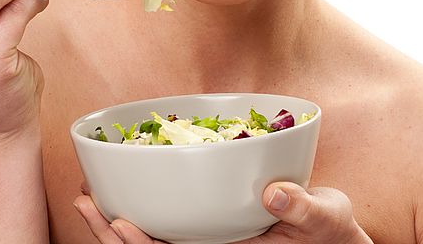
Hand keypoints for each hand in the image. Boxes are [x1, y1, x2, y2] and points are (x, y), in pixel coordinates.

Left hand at [74, 181, 371, 243]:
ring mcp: (213, 237)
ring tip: (89, 196)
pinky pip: (174, 220)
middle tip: (85, 202)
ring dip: (119, 223)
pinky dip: (147, 205)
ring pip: (158, 237)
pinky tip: (126, 186)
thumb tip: (273, 194)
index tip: (120, 223)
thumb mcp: (326, 219)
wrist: (337, 236)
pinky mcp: (215, 222)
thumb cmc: (333, 232)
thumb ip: (301, 208)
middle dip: (115, 233)